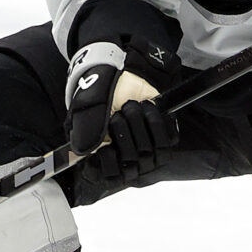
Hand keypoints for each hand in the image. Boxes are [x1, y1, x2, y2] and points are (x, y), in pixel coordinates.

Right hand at [64, 42, 179, 180]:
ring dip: (137, 122)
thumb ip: (85, 130)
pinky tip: (146, 107)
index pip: (111, 177)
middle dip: (121, 130)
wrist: (124, 75)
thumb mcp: (85, 109)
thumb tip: (89, 150)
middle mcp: (126, 157)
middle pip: (130, 161)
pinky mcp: (163, 137)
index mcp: (104, 156)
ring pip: (147, 151)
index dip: (108, 163)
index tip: (104, 146)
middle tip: (117, 114)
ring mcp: (145, 149)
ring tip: (130, 107)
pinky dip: (155, 120)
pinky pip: (166, 141)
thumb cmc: (102, 95)